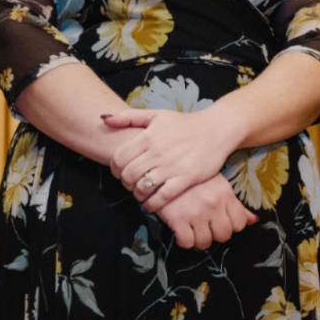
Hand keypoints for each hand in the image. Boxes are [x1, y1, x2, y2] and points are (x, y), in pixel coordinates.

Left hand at [105, 109, 236, 211]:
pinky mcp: (186, 178)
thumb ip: (128, 117)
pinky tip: (150, 204)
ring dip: (137, 194)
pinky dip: (152, 204)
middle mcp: (157, 151)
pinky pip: (162, 197)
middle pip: (128, 175)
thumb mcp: (156, 115)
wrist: (216, 129)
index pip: (119, 158)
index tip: (119, 172)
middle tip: (129, 184)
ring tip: (140, 194)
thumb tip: (104, 118)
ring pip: (143, 187)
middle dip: (125, 183)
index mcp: (148, 136)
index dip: (114, 168)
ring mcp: (172, 166)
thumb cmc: (184, 123)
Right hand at [154, 174, 255, 249]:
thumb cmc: (192, 176)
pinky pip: (186, 242)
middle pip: (224, 235)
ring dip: (199, 240)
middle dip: (215, 234)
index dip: (231, 226)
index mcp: (225, 195)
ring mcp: (195, 213)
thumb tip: (254, 220)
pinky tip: (181, 231)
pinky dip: (184, 241)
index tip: (221, 222)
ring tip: (194, 230)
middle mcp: (212, 205)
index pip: (240, 223)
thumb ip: (235, 204)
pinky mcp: (177, 219)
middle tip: (206, 227)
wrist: (163, 167)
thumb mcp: (218, 184)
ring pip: (205, 242)